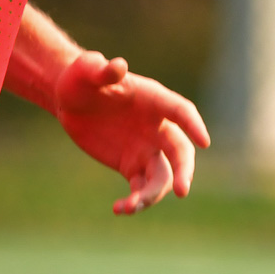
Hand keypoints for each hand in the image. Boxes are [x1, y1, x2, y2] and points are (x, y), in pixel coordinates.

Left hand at [53, 50, 210, 214]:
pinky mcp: (131, 165)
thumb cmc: (81, 77)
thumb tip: (119, 65)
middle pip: (180, 151)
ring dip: (152, 194)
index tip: (205, 142)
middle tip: (181, 190)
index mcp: (152, 99)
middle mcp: (156, 126)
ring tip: (130, 206)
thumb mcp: (87, 70)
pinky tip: (119, 208)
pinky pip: (141, 188)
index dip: (194, 125)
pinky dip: (135, 201)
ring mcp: (146, 148)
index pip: (180, 111)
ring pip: (162, 176)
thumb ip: (104, 70)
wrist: (69, 99)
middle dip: (184, 170)